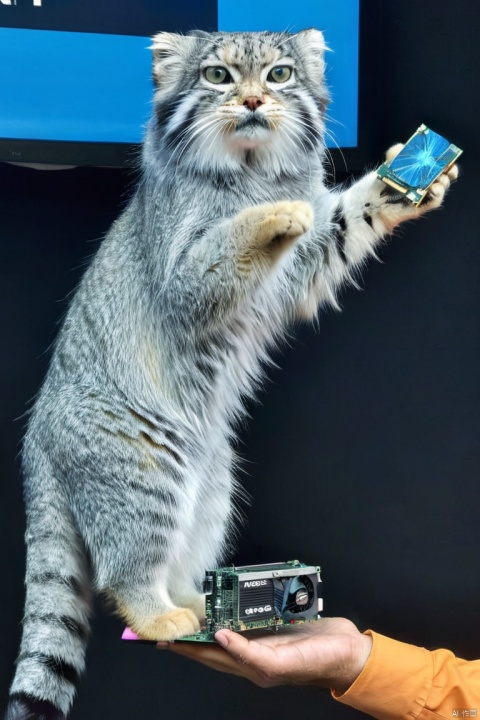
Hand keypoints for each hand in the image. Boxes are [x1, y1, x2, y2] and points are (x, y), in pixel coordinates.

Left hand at [159, 617, 371, 693]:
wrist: (350, 651)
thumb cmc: (319, 661)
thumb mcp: (282, 664)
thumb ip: (249, 655)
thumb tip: (218, 637)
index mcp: (251, 665)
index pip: (208, 655)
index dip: (185, 647)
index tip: (160, 636)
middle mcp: (253, 651)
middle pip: (213, 643)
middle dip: (189, 634)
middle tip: (167, 620)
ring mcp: (264, 636)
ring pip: (229, 626)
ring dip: (209, 618)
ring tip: (189, 607)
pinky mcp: (276, 621)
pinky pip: (249, 613)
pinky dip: (235, 606)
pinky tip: (228, 596)